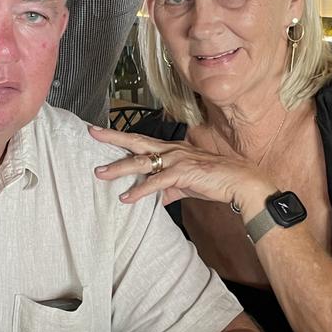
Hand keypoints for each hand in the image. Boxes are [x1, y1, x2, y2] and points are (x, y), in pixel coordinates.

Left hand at [89, 125, 273, 215]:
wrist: (239, 182)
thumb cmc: (214, 180)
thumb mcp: (187, 184)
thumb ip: (170, 190)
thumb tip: (158, 199)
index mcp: (171, 150)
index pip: (140, 141)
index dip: (120, 137)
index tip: (101, 132)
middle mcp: (171, 151)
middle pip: (136, 142)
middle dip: (112, 138)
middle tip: (91, 133)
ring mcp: (177, 160)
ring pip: (142, 162)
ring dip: (119, 168)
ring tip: (100, 173)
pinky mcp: (183, 174)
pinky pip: (157, 182)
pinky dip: (140, 191)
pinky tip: (126, 198)